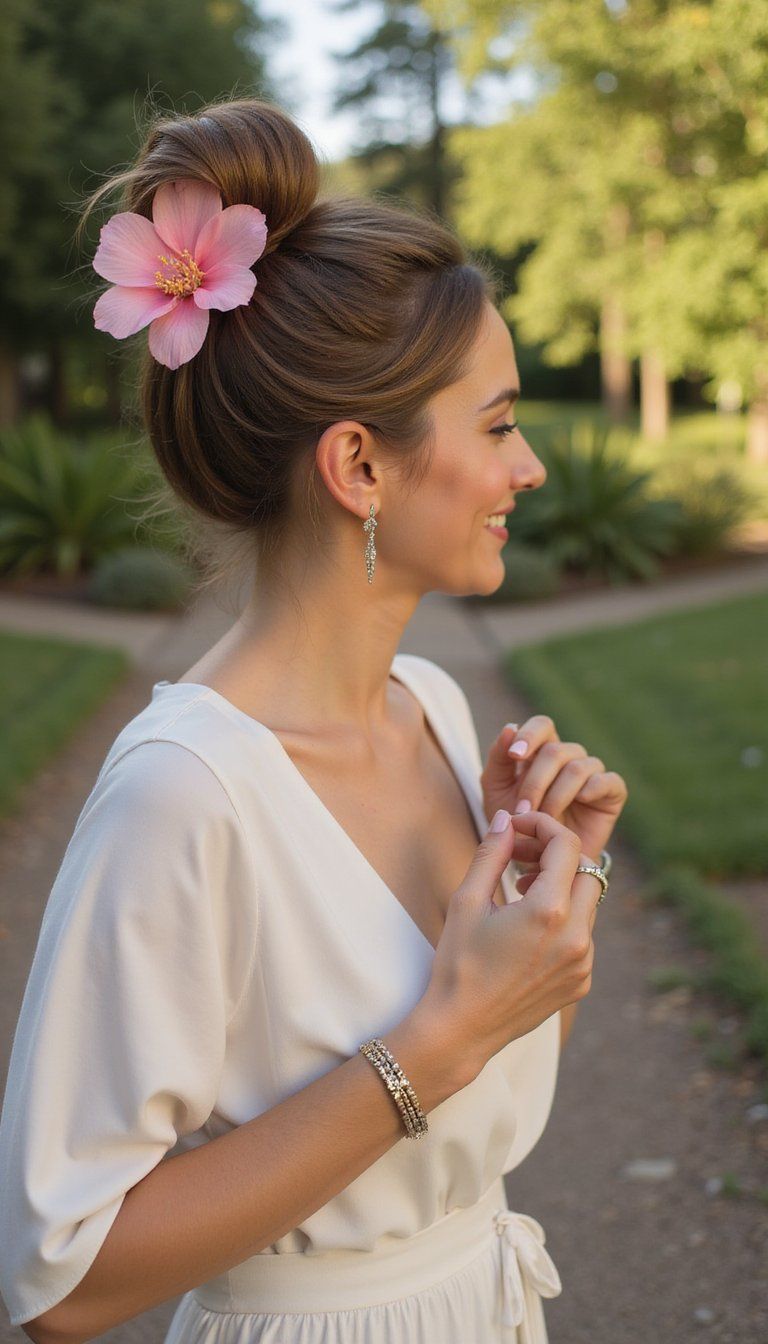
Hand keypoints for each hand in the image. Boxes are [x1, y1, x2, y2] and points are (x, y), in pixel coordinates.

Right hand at [421, 806, 601, 1082]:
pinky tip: (528, 927)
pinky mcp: (581, 981)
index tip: (519, 826)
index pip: (567, 846)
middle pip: (588, 870)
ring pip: (588, 903)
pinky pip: (584, 935)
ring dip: (562, 886)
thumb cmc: (458, 963)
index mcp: (548, 912)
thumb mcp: (467, 901)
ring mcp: (583, 962)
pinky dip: (564, 919)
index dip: (543, 826)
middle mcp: (577, 937)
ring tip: (521, 889)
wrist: (462, 1029)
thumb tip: (506, 818)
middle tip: (520, 856)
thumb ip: (491, 854)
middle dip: (557, 854)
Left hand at [481, 714, 627, 862]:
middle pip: (555, 750)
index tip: (515, 756)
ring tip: (543, 820)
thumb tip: (509, 728)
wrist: (542, 861)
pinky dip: (590, 790)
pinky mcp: (612, 792)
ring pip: (576, 768)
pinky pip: (607, 780)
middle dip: (535, 782)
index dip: (530, 735)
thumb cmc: (517, 822)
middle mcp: (569, 756)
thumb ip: (498, 758)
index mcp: (542, 749)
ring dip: (556, 796)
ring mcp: (592, 772)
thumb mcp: (496, 791)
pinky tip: (579, 803)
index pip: (542, 725)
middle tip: (523, 811)